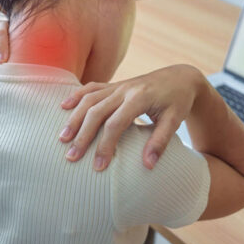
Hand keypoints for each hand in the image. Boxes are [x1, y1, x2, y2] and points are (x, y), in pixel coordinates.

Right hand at [58, 65, 203, 170]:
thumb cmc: (178, 101)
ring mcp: (118, 85)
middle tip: (71, 157)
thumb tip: (148, 166)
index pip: (116, 123)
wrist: (181, 77)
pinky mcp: (115, 84)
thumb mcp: (175, 121)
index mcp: (140, 98)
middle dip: (82, 135)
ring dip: (74, 118)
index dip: (105, 145)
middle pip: (96, 112)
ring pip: (89, 99)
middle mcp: (125, 89)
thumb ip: (160, 142)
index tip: (99, 166)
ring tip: (62, 138)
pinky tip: (63, 107)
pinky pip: (91, 87)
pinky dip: (76, 96)